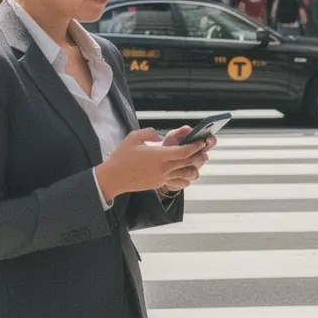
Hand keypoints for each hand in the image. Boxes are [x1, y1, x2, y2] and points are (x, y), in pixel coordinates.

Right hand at [94, 128, 210, 202]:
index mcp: (159, 155)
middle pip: (189, 163)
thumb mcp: (133, 137)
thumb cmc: (122, 156)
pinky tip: (184, 172)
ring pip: (187, 175)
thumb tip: (160, 137)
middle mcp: (164, 168)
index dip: (195, 146)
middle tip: (204, 149)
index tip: (201, 141)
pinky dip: (186, 179)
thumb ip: (149, 133)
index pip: (184, 152)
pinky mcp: (159, 184)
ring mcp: (163, 178)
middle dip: (199, 155)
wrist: (114, 177)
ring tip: (195, 160)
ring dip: (194, 167)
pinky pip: (179, 183)